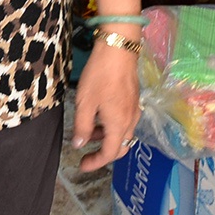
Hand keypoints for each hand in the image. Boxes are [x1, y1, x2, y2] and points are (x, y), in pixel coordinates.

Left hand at [72, 45, 140, 173]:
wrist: (119, 49)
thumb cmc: (100, 76)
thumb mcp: (85, 102)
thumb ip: (82, 127)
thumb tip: (80, 145)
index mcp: (119, 125)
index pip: (110, 154)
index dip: (96, 163)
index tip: (82, 165)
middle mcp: (131, 121)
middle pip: (120, 147)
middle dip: (103, 153)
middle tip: (87, 154)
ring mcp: (135, 110)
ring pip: (123, 134)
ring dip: (107, 138)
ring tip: (89, 132)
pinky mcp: (134, 100)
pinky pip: (125, 122)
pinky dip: (112, 126)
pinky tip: (100, 117)